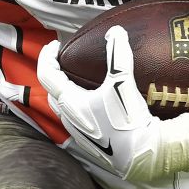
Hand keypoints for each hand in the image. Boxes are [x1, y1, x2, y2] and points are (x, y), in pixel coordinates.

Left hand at [37, 26, 188, 181]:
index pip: (46, 74)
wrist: (141, 156)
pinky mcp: (89, 139)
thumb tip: (116, 32)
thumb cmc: (127, 121)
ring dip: (65, 87)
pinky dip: (77, 101)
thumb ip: (118, 56)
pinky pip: (75, 115)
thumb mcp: (122, 84)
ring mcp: (77, 130)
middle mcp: (68, 117)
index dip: (47, 55)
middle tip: (65, 57)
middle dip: (55, 71)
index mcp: (70, 102)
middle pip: (53, 89)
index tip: (55, 44)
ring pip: (63, 104)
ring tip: (78, 75)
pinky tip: (94, 99)